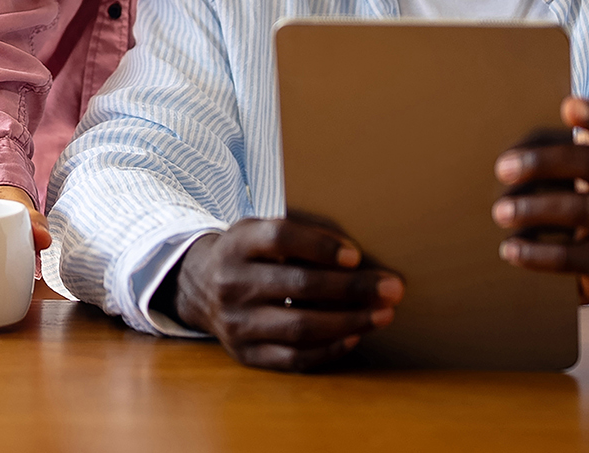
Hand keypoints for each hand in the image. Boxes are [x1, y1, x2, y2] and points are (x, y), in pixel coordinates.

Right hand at [158, 216, 399, 371]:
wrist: (197, 286)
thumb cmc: (247, 254)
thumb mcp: (258, 231)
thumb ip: (298, 236)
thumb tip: (356, 257)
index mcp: (236, 245)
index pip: (279, 239)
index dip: (320, 245)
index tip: (356, 255)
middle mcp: (231, 283)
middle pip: (298, 285)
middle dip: (352, 288)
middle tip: (392, 288)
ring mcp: (236, 322)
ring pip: (299, 326)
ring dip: (349, 321)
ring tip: (383, 315)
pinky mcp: (244, 353)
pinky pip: (292, 358)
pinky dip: (328, 349)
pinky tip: (354, 336)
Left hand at [492, 97, 588, 318]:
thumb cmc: (563, 203)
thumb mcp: (558, 179)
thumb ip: (533, 159)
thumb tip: (484, 153)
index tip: (569, 106)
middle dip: (545, 162)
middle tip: (502, 169)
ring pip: (581, 209)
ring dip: (535, 208)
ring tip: (499, 212)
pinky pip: (573, 256)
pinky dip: (538, 253)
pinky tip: (509, 249)